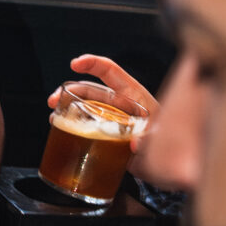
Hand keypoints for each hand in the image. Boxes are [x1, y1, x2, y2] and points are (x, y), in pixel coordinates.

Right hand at [51, 55, 164, 183]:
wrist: (171, 162)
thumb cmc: (171, 143)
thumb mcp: (162, 140)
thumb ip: (150, 141)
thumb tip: (135, 144)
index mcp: (135, 96)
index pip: (111, 71)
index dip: (93, 63)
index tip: (75, 63)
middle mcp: (121, 104)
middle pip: (91, 90)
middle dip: (70, 91)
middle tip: (54, 101)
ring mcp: (113, 119)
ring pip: (86, 107)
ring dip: (68, 109)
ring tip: (54, 119)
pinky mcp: (109, 135)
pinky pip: (88, 127)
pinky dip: (73, 127)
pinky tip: (62, 132)